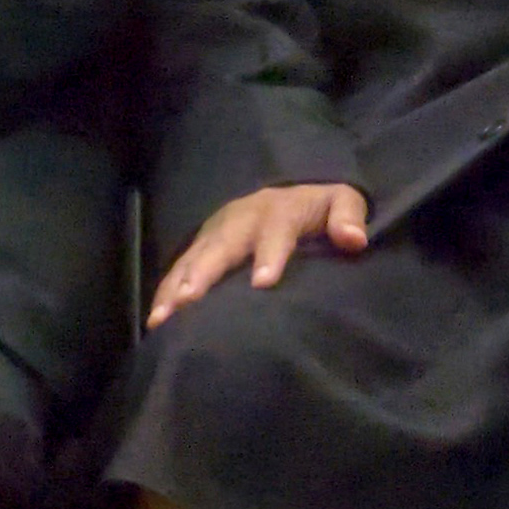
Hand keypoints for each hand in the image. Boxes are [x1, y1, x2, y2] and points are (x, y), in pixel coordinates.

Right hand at [151, 181, 367, 319]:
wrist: (285, 189)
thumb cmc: (317, 206)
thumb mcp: (341, 201)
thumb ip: (348, 216)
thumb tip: (354, 239)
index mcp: (278, 212)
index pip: (274, 233)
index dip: (269, 256)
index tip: (263, 283)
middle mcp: (240, 221)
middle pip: (221, 247)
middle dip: (204, 273)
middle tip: (190, 300)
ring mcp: (216, 233)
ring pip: (193, 259)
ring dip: (176, 287)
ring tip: (162, 317)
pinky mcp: (200, 246)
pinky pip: (179, 268)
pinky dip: (165, 291)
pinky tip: (155, 319)